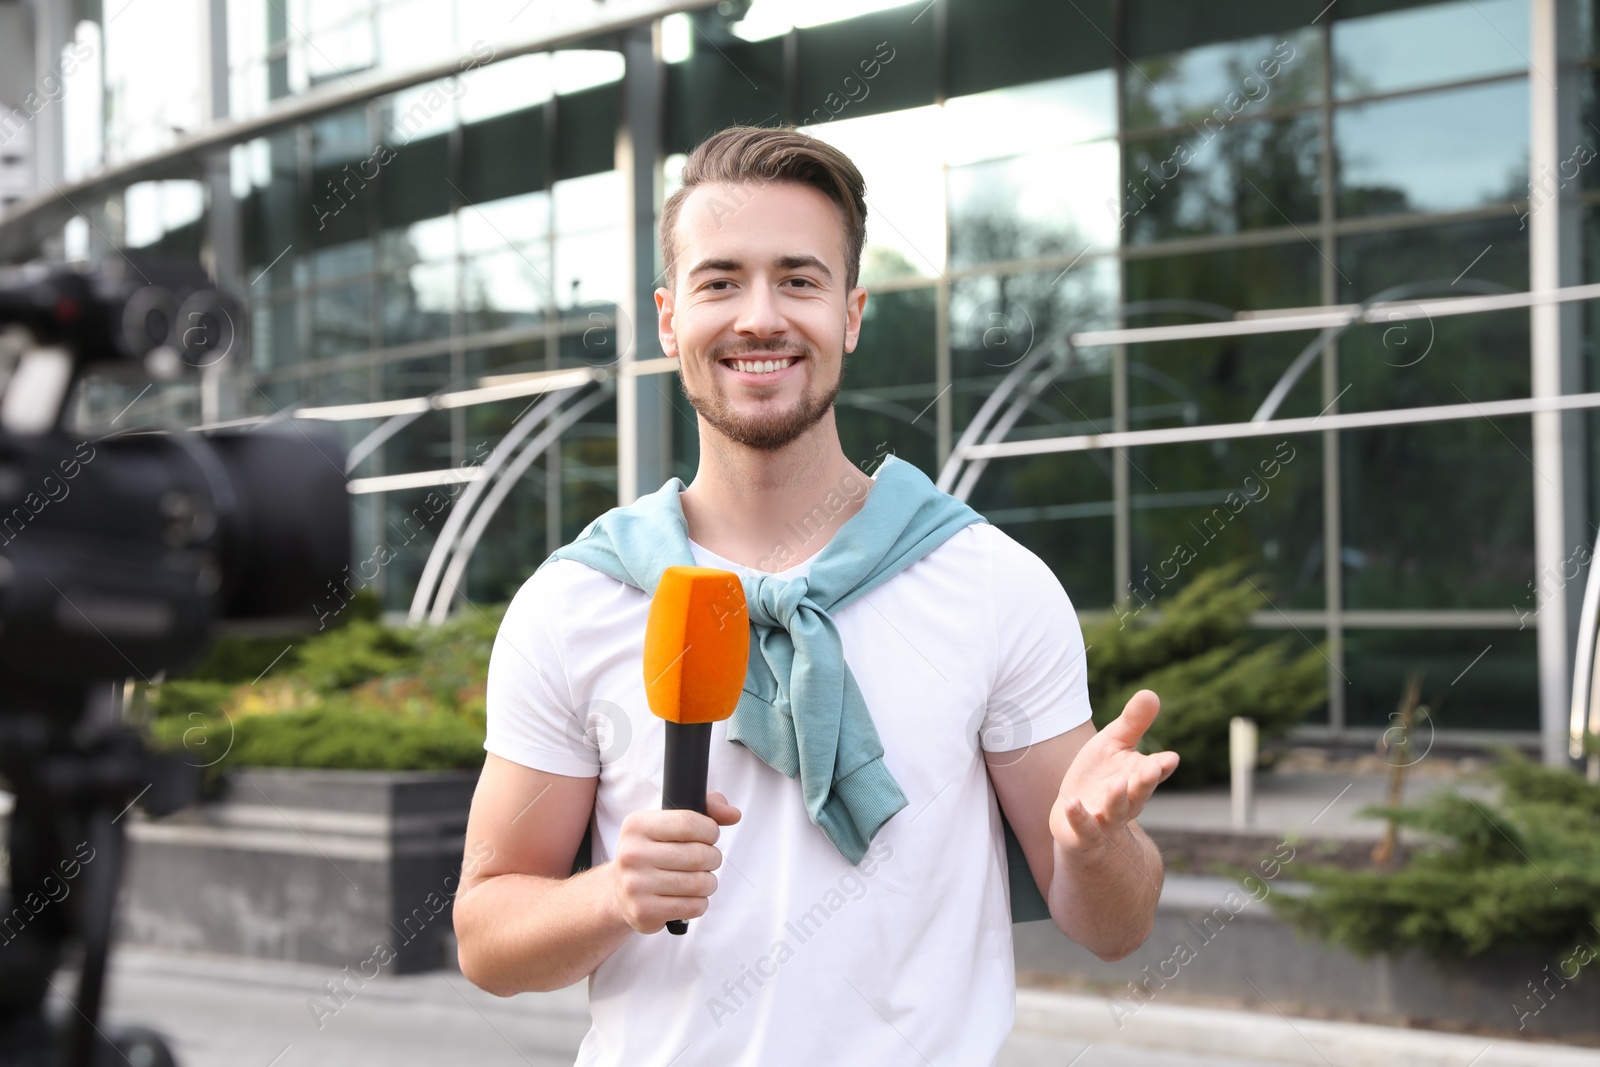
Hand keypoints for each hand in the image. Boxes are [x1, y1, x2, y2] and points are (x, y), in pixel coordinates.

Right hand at [612, 790, 740, 933]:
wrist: (621, 892)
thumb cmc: (654, 852)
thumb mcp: (671, 823)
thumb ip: (706, 809)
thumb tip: (734, 814)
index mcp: (637, 825)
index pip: (689, 823)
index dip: (710, 830)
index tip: (709, 836)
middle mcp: (632, 854)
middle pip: (698, 855)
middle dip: (713, 858)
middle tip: (707, 861)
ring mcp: (635, 885)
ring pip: (699, 883)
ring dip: (709, 882)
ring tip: (700, 880)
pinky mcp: (644, 911)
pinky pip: (693, 906)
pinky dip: (700, 902)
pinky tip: (689, 897)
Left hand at [1050, 690, 1177, 856]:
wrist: (1078, 820)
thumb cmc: (1101, 776)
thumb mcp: (1114, 744)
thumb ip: (1133, 723)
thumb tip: (1151, 693)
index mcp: (1137, 777)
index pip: (1155, 772)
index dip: (1162, 766)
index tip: (1170, 758)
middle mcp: (1127, 801)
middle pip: (1140, 793)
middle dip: (1146, 782)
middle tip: (1153, 768)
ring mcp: (1106, 819)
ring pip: (1116, 812)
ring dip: (1118, 799)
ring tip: (1119, 783)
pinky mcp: (1083, 832)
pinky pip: (1083, 828)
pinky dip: (1078, 817)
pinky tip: (1072, 803)